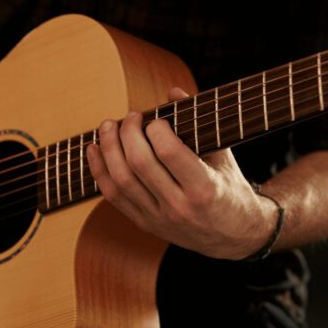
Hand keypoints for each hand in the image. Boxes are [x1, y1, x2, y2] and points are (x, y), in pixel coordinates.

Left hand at [87, 87, 277, 259]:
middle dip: (128, 132)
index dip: (156, 128)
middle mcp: (179, 206)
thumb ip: (199, 122)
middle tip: (130, 116)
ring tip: (108, 127)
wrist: (232, 236)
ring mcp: (158, 218)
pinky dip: (99, 170)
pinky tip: (95, 149)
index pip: (169, 152)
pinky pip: (113, 196)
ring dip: (108, 148)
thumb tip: (172, 91)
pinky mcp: (144, 224)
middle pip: (139, 163)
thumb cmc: (229, 189)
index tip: (155, 118)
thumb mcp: (223, 156)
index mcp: (204, 188)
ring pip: (120, 180)